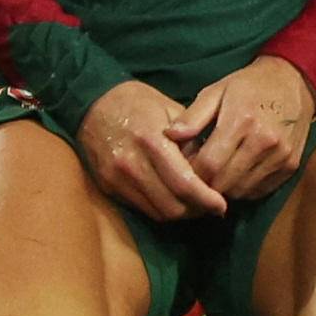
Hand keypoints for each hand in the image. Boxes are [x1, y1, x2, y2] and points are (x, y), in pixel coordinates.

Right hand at [76, 81, 227, 221]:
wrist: (93, 102)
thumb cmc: (138, 102)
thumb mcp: (171, 110)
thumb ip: (192, 140)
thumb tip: (212, 169)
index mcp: (151, 140)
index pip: (184, 184)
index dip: (206, 200)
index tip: (222, 205)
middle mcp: (132, 163)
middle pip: (172, 206)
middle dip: (196, 210)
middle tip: (211, 206)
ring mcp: (117, 178)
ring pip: (157, 213)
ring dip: (180, 214)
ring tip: (194, 205)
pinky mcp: (108, 186)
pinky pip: (142, 208)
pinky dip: (161, 209)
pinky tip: (172, 199)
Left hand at [169, 56, 315, 201]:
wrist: (293, 81)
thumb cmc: (249, 85)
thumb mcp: (217, 91)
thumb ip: (192, 116)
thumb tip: (170, 136)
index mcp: (242, 120)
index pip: (209, 164)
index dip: (193, 172)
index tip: (185, 168)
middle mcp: (264, 141)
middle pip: (224, 182)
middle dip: (207, 183)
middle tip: (199, 174)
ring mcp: (280, 156)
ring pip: (241, 191)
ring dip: (225, 187)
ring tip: (218, 172)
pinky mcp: (290, 165)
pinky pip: (259, 190)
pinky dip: (244, 187)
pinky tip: (238, 172)